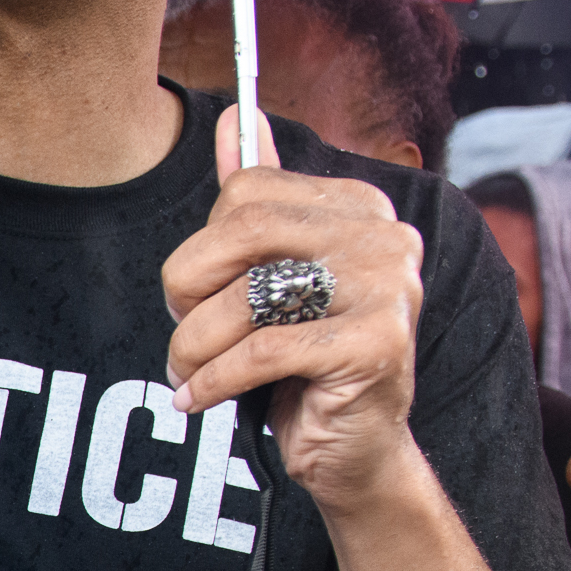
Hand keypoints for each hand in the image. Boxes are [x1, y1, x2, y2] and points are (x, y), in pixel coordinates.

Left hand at [165, 109, 428, 515]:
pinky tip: (199, 399)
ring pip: (248, 297)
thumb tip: (234, 120)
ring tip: (189, 374)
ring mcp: (388, 289)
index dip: (201, 247)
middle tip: (182, 333)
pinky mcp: (376, 345)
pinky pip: (263, 351)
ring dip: (194, 346)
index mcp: (358, 207)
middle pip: (243, 231)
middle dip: (189, 288)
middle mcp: (382, 236)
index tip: (195, 292)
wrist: (355, 450)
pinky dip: (215, 380)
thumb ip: (257, 202)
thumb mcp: (273, 278)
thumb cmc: (304, 362)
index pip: (247, 192)